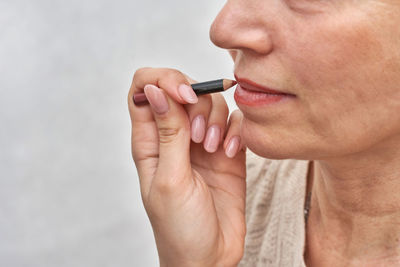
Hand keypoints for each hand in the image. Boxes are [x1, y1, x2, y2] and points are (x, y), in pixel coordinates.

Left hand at [128, 68, 245, 265]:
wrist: (209, 256)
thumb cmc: (180, 227)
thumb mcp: (170, 179)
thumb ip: (168, 133)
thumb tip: (155, 90)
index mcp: (149, 141)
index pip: (144, 88)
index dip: (163, 82)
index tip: (183, 97)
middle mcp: (174, 136)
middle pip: (183, 89)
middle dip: (196, 103)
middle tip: (200, 137)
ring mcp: (201, 142)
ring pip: (210, 103)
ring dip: (216, 120)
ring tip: (216, 150)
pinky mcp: (226, 150)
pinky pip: (234, 122)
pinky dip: (236, 130)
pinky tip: (232, 151)